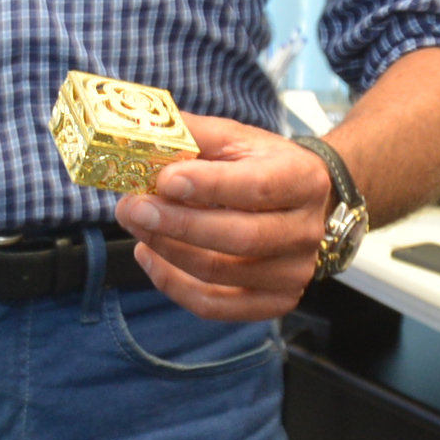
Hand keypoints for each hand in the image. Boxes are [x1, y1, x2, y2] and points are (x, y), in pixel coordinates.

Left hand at [114, 113, 334, 322]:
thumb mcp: (234, 138)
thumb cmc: (260, 165)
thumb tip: (142, 134)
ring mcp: (292, 273)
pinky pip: (213, 305)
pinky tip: (150, 256)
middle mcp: (305, 231)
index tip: (165, 180)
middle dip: (178, 225)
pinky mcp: (274, 301)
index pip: (257, 188)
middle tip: (134, 208)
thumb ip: (193, 134)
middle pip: (240, 238)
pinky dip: (172, 284)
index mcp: (302, 180)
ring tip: (135, 224)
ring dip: (166, 251)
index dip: (209, 186)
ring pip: (220, 274)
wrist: (301, 200)